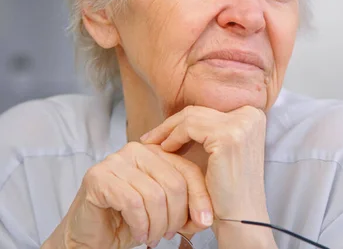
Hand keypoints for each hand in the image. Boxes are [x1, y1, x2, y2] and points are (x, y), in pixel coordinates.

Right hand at [44, 143, 212, 248]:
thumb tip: (206, 217)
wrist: (91, 235)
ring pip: (155, 195)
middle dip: (176, 217)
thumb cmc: (129, 220)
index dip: (200, 198)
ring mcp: (115, 161)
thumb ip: (188, 207)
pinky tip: (140, 234)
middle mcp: (137, 150)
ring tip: (153, 237)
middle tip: (168, 235)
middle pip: (174, 183)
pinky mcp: (98, 177)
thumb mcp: (166, 211)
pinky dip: (141, 225)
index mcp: (157, 153)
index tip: (204, 222)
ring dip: (157, 225)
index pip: (189, 171)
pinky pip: (133, 203)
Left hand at [141, 105, 268, 222]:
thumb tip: (176, 118)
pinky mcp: (227, 136)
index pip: (208, 110)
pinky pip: (189, 127)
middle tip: (150, 138)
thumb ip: (207, 131)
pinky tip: (165, 151)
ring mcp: (241, 124)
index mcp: (253, 115)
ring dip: (168, 131)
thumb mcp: (221, 151)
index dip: (182, 121)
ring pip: (191, 116)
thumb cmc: (229, 188)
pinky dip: (173, 138)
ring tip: (153, 146)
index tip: (162, 133)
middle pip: (199, 111)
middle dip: (171, 124)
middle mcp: (250, 115)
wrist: (241, 216)